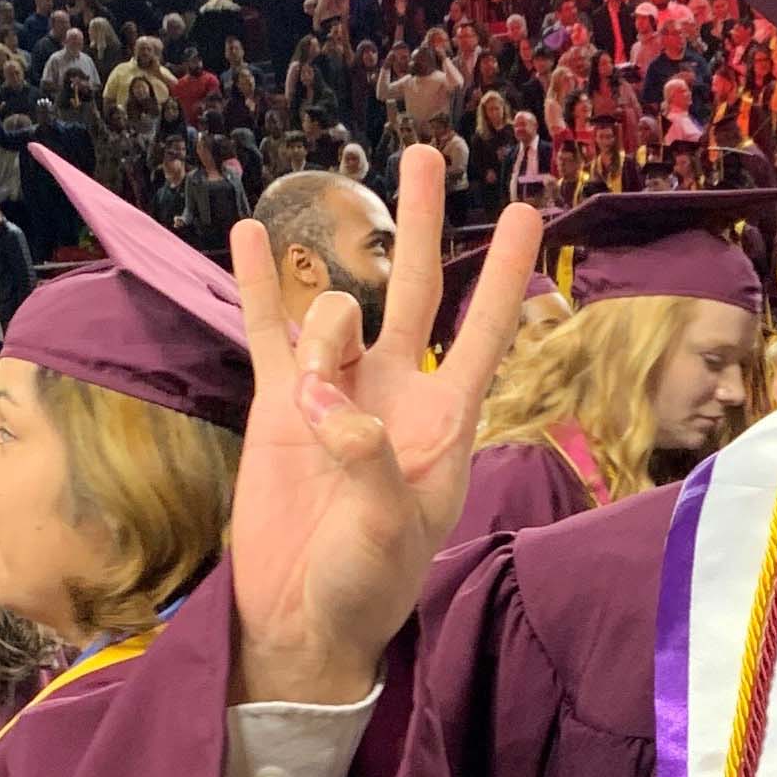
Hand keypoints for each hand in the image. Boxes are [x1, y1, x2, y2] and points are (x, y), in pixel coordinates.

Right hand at [225, 144, 540, 704]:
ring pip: (334, 315)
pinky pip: (266, 330)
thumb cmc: (365, 587)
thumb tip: (334, 407)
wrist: (298, 623)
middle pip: (414, 288)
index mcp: (443, 424)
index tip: (530, 210)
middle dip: (421, 221)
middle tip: (423, 154)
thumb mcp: (387, 533)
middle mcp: (395, 396)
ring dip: (320, 328)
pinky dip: (256, 284)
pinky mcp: (277, 406)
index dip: (507, 273)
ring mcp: (334, 394)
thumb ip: (370, 464)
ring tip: (310, 402)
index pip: (484, 332)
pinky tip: (246, 237)